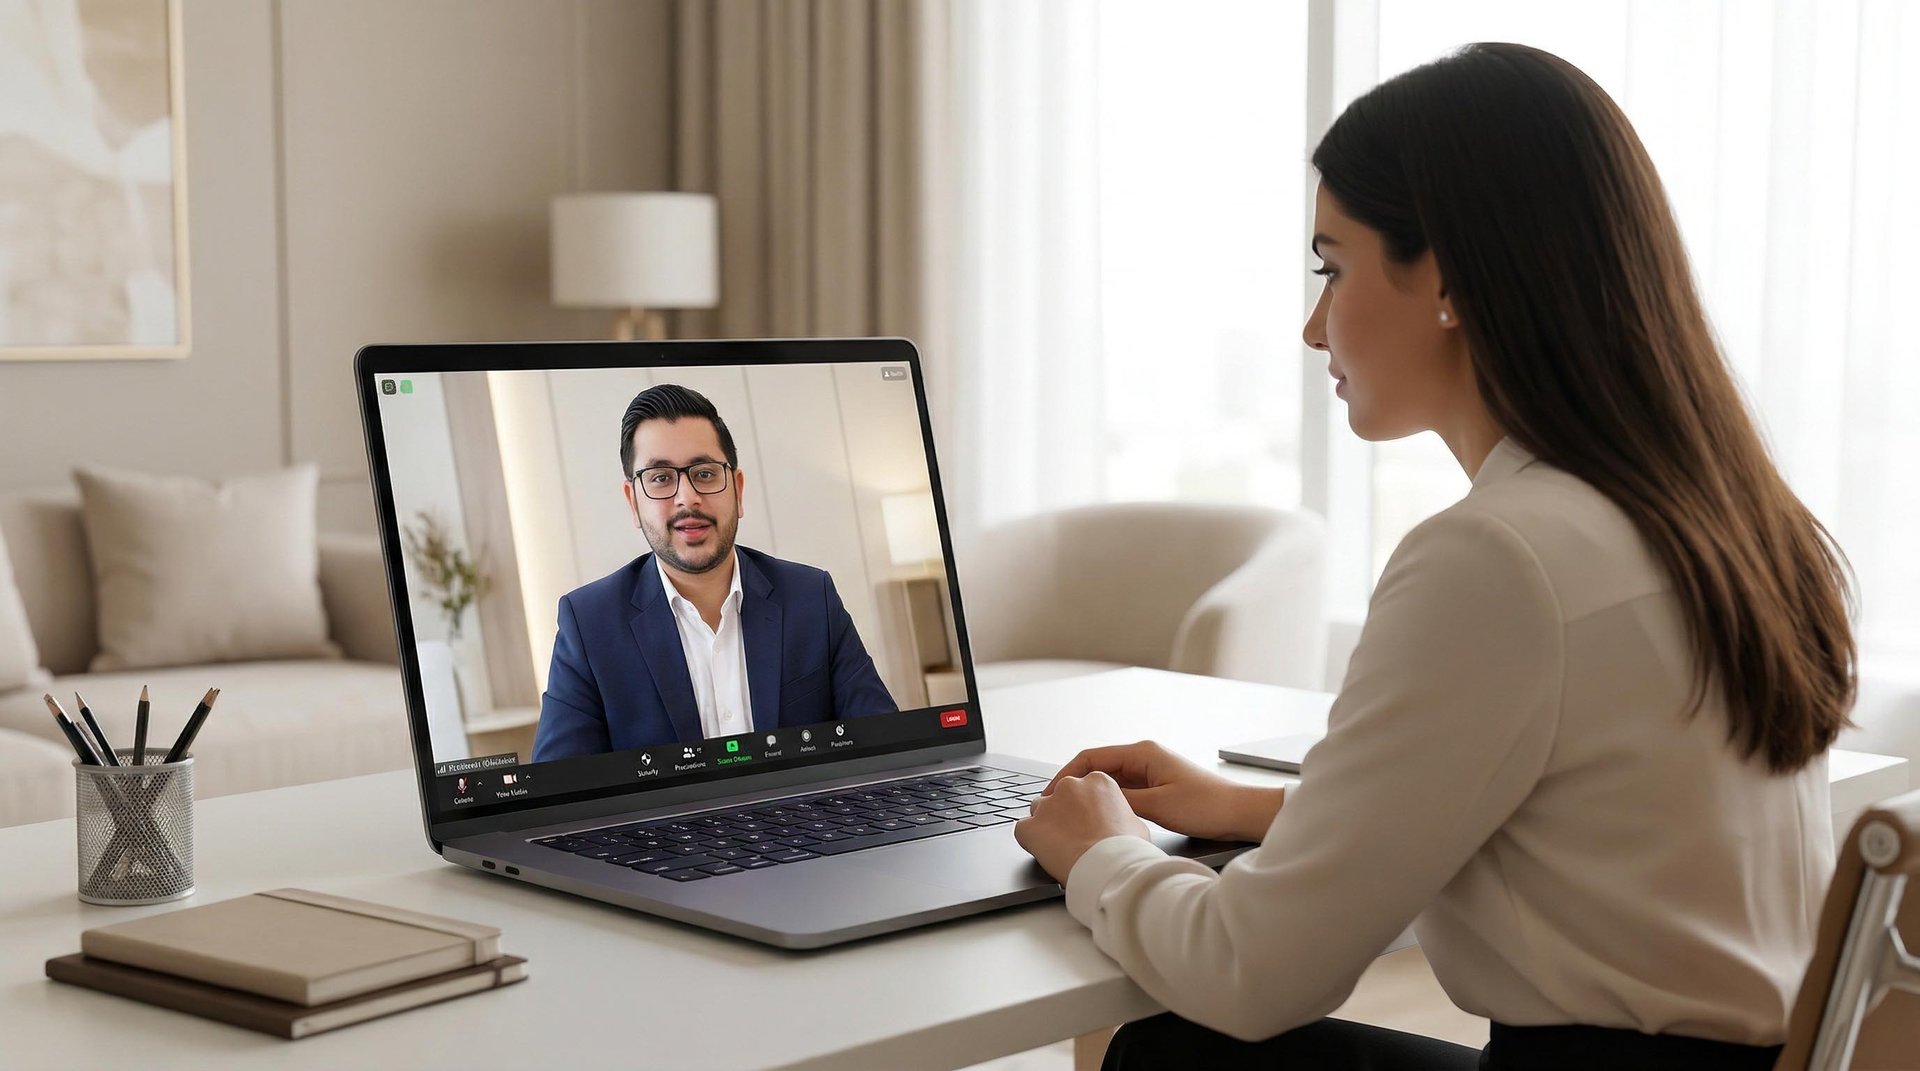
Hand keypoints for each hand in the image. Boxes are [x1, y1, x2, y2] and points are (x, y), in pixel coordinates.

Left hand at [1013, 771, 1150, 881]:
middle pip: (1058, 797)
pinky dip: (1031, 842)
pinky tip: (1046, 855)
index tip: (1086, 822)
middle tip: (1074, 837)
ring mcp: (1047, 805)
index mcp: (1097, 782)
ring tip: (1060, 848)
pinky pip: (1024, 831)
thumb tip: (1117, 822)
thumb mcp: (1134, 823)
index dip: (1082, 808)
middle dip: (1063, 815)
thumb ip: (1118, 814)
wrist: (1109, 868)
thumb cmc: (1126, 849)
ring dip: (1046, 826)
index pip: (1082, 789)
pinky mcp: (1029, 827)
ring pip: (1039, 811)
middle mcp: (1069, 786)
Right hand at [1045, 740, 1283, 842]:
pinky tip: (1098, 817)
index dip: (1065, 775)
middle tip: (1053, 807)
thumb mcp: (1158, 806)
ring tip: (1070, 814)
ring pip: (1109, 781)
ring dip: (1090, 795)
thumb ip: (1123, 801)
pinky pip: (1123, 791)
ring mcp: (1151, 771)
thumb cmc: (1206, 806)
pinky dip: (1108, 802)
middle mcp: (1144, 757)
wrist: (1239, 813)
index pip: (1091, 757)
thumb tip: (1092, 802)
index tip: (1050, 793)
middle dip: (1073, 785)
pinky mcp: (1157, 786)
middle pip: (1097, 767)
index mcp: (1142, 753)